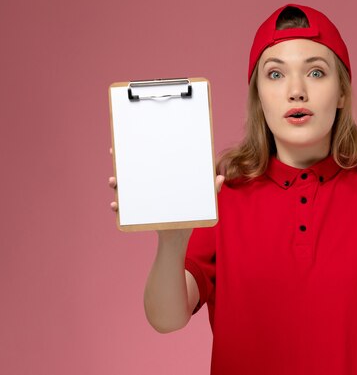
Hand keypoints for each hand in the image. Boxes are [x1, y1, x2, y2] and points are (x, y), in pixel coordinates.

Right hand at [108, 147, 224, 212]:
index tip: (131, 139)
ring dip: (116, 184)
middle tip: (115, 154)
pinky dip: (117, 207)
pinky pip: (123, 210)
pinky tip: (115, 205)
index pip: (149, 162)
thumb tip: (221, 177)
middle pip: (131, 172)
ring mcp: (139, 201)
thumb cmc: (189, 216)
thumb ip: (210, 190)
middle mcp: (147, 187)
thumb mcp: (200, 202)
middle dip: (120, 162)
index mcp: (161, 180)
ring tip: (115, 182)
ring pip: (123, 189)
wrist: (179, 238)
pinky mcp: (136, 215)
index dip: (139, 150)